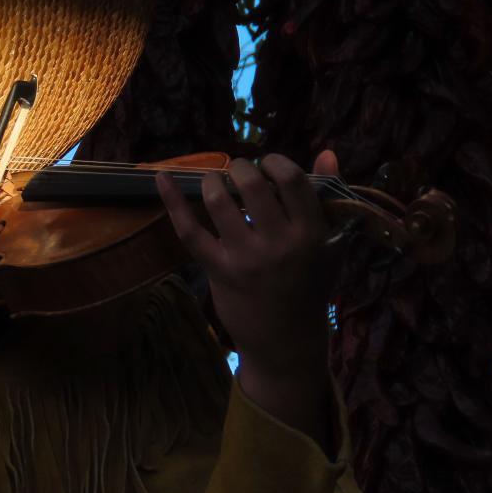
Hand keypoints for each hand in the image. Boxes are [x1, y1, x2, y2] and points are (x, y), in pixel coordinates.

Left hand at [155, 151, 340, 449]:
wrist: (287, 340)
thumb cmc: (311, 285)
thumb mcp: (331, 244)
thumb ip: (327, 197)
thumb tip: (327, 152)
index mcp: (312, 234)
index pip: (292, 180)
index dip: (275, 162)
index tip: (268, 165)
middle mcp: (279, 244)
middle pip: (251, 184)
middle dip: (241, 168)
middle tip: (239, 172)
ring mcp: (246, 258)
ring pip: (219, 201)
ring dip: (213, 181)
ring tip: (216, 181)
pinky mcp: (218, 270)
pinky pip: (189, 230)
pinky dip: (173, 201)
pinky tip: (160, 178)